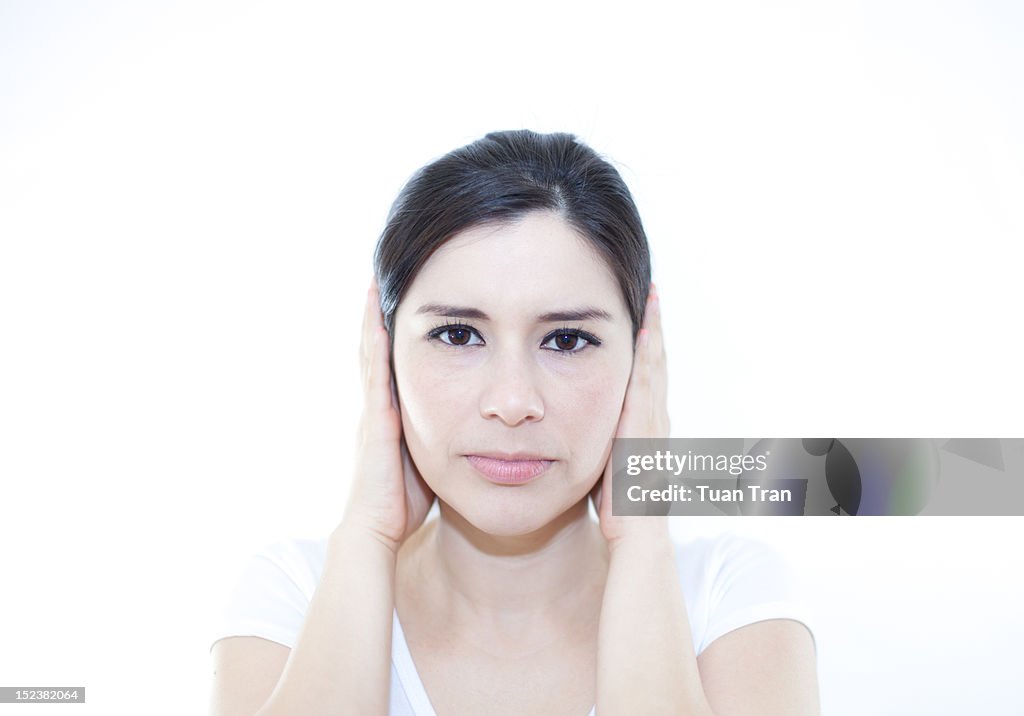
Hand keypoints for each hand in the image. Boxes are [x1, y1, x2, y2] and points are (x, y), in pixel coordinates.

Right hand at [342, 277, 435, 552]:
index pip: (389, 363)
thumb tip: (473, 424)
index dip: (389, 333)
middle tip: (379, 276)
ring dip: (372, 319)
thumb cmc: (405, 502)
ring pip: (371, 355)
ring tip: (374, 284)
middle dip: (376, 315)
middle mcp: (377, 406)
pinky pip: (377, 377)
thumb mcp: (429, 458)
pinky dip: (375, 347)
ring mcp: (373, 411)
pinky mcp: (377, 422)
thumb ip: (442, 436)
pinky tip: (380, 322)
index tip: (396, 301)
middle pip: (374, 350)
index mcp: (390, 414)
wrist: (376, 530)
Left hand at [591, 283, 670, 546]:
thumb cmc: (619, 517)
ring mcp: (654, 426)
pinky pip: (646, 386)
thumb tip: (582, 433)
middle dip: (654, 329)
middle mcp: (654, 422)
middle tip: (652, 292)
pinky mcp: (645, 433)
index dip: (646, 347)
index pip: (646, 379)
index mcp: (645, 430)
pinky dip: (647, 357)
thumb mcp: (609, 473)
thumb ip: (606, 449)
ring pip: (655, 368)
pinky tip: (642, 332)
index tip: (641, 315)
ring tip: (651, 299)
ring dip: (654, 333)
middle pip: (655, 365)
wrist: (638, 545)